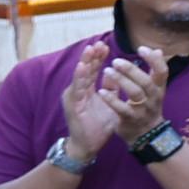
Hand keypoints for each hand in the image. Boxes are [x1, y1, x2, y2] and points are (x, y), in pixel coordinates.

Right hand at [56, 41, 118, 162]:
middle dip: (91, 56)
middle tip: (98, 43)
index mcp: (86, 90)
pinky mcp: (72, 105)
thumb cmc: (97, 127)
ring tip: (90, 50)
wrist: (88, 146)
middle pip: (85, 70)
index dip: (98, 58)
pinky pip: (77, 89)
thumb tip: (116, 74)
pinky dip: (79, 77)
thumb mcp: (109, 104)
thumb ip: (111, 89)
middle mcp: (77, 91)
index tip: (104, 45)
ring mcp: (73, 97)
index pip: (92, 70)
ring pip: (80, 76)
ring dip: (84, 62)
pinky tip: (83, 67)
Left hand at [96, 49, 171, 145]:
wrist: (146, 135)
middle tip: (115, 60)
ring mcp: (143, 109)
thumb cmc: (147, 106)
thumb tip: (158, 50)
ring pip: (135, 93)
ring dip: (120, 81)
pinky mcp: (130, 119)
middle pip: (146, 81)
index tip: (141, 48)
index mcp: (159, 88)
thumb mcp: (154, 89)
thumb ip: (154, 72)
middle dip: (131, 70)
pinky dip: (111, 100)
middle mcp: (154, 98)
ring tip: (107, 70)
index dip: (154, 60)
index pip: (162, 71)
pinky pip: (122, 109)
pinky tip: (101, 91)